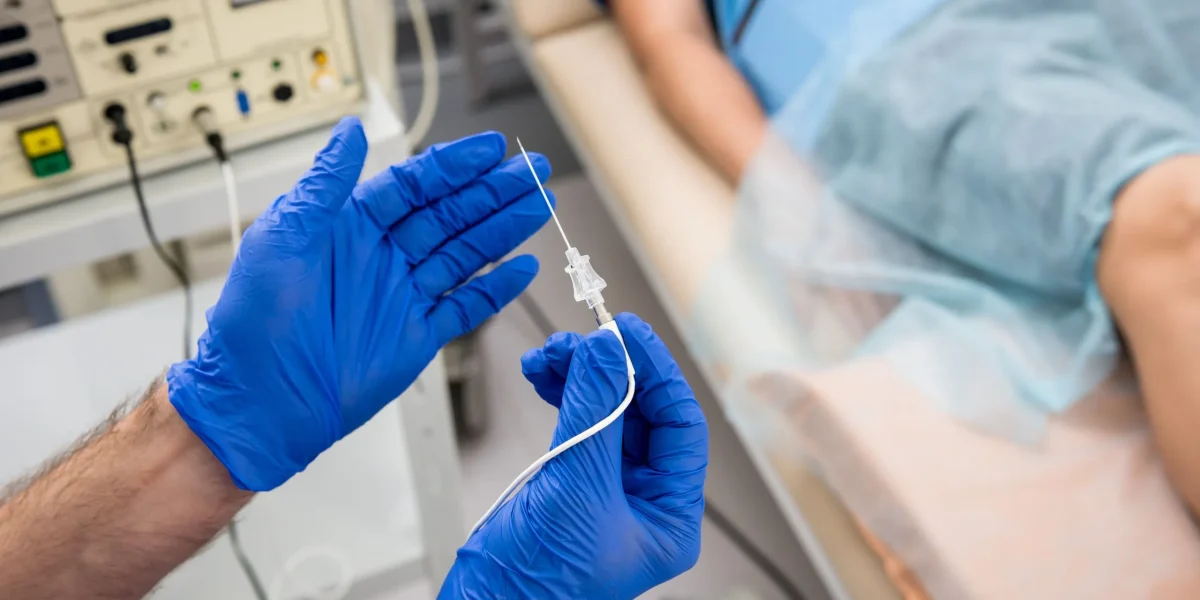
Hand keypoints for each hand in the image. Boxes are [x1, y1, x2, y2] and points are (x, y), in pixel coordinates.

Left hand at [167, 117, 553, 490]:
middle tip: (532, 171)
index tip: (490, 149)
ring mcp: (402, 296)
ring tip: (540, 205)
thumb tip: (349, 131)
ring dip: (503, 230)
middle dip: (493, 192)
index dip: (453, 165)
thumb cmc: (255, 321)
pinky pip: (465, 306)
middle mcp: (381, 257)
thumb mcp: (283, 237)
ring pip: (465, 254)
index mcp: (349, 227)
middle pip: (449, 215)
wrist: (261, 400)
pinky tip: (521, 268)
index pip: (412, 185)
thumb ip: (325, 184)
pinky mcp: (417, 336)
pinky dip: (496, 290)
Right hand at [440, 313, 708, 598]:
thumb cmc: (539, 583)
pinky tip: (543, 376)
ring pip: (604, 413)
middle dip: (607, 371)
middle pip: (640, 413)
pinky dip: (559, 396)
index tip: (627, 333)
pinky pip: (575, 425)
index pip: (680, 425)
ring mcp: (605, 491)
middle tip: (581, 339)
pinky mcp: (568, 484)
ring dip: (578, 377)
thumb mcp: (576, 488)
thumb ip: (594, 412)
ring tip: (548, 356)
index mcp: (670, 516)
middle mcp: (644, 502)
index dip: (656, 373)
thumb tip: (607, 351)